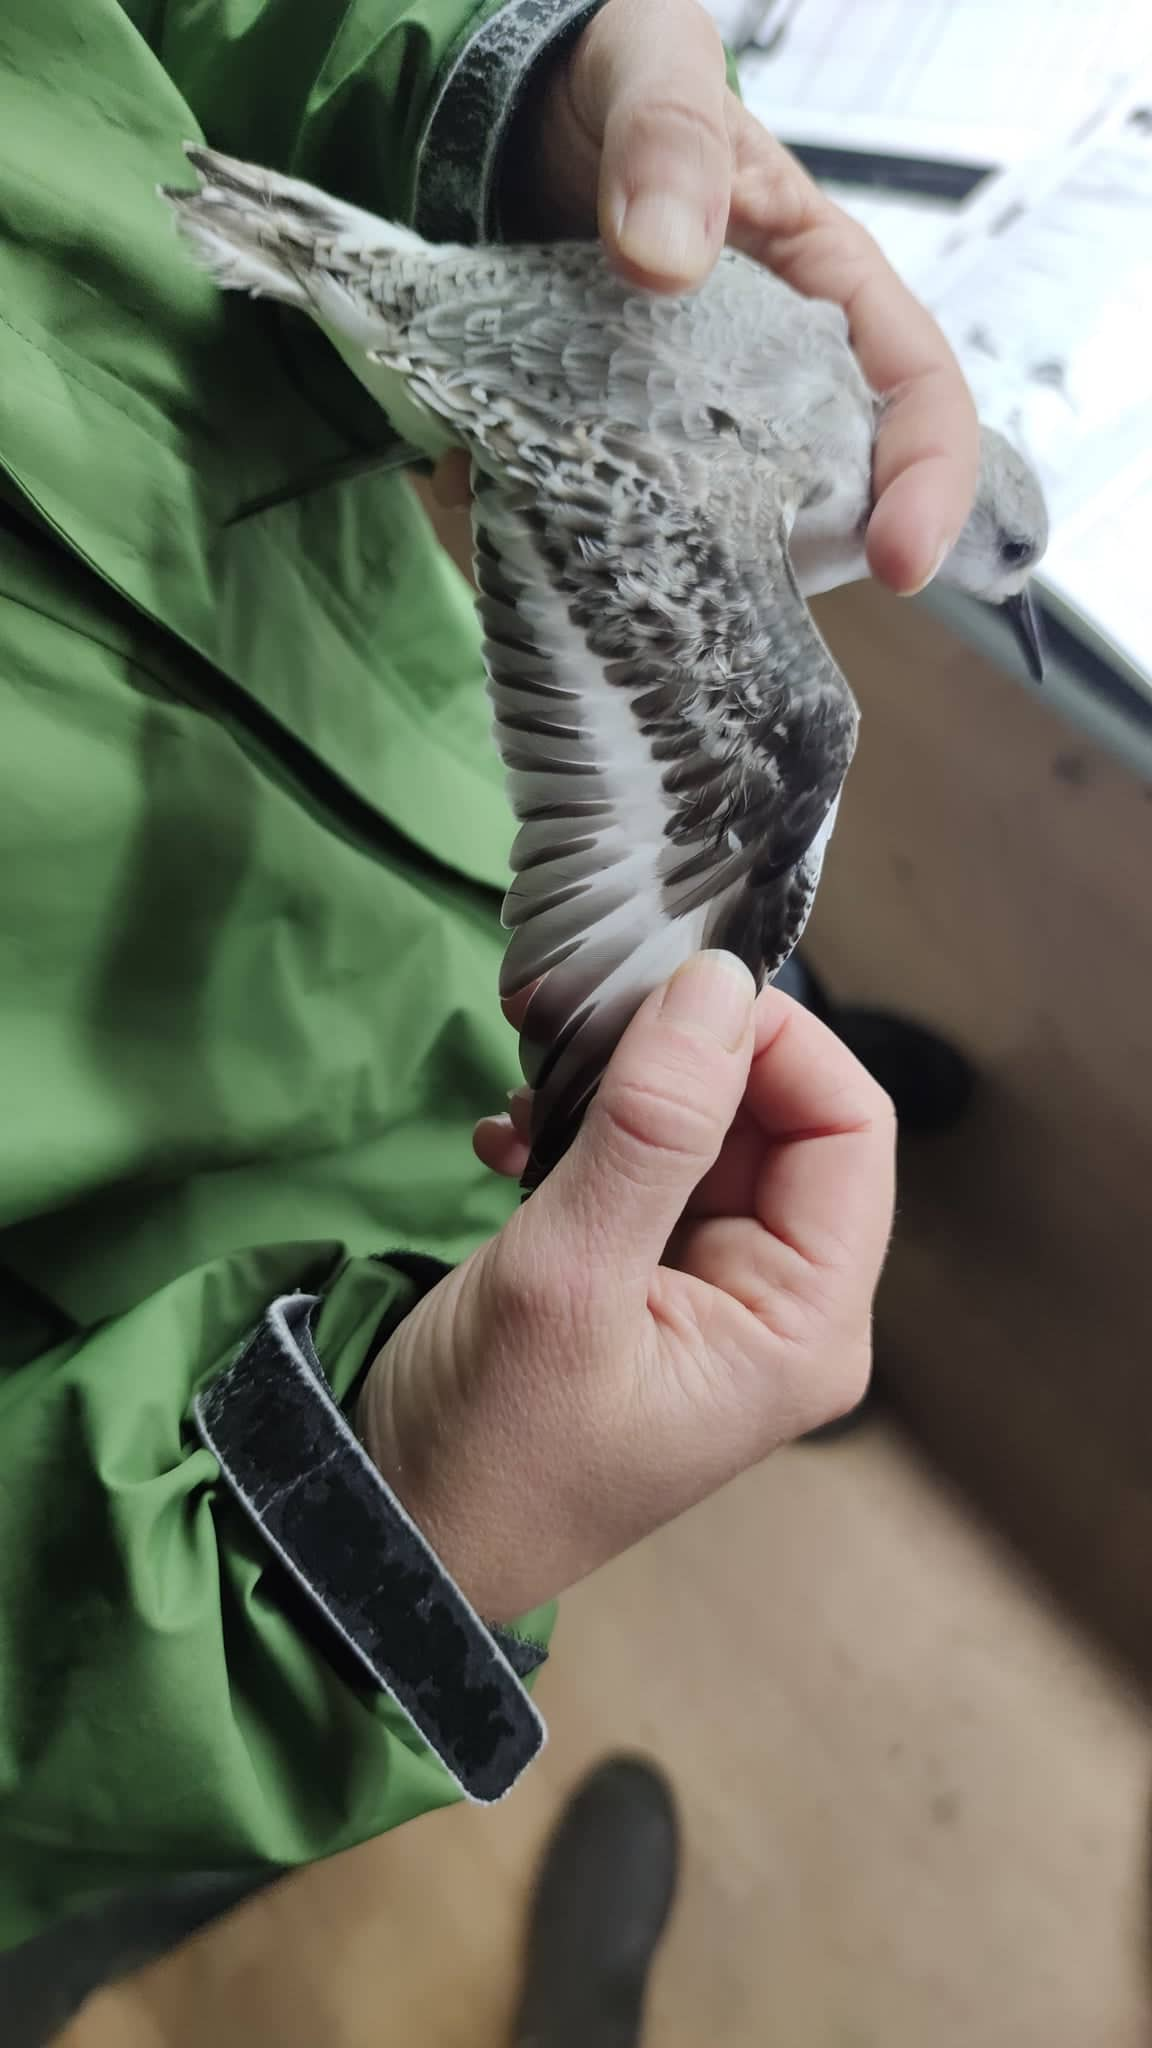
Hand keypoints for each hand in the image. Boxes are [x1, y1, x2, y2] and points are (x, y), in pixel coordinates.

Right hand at [359, 954, 894, 1621]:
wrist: (384, 1544)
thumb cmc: (489, 1444)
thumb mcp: (568, 1278)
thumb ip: (650, 1128)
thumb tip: (717, 983)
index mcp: (804, 1321)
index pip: (847, 1125)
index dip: (772, 1040)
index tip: (663, 991)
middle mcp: (779, 1305)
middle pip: (776, 1120)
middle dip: (678, 1055)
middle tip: (571, 1015)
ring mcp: (708, 1295)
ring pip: (700, 1133)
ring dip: (619, 1090)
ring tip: (524, 1085)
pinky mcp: (639, 1285)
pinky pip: (640, 1171)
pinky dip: (580, 1135)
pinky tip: (507, 1140)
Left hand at [435, 0, 978, 594]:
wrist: (507, 113)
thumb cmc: (614, 80)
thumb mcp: (651, 64)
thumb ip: (666, 137)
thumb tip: (662, 258)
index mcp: (828, 285)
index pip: (917, 393)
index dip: (929, 481)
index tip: (900, 559)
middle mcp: (778, 373)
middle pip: (835, 493)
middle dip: (809, 556)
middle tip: (743, 589)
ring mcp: (698, 420)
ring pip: (727, 525)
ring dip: (690, 563)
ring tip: (628, 570)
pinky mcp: (617, 447)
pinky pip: (615, 514)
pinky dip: (580, 537)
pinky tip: (528, 524)